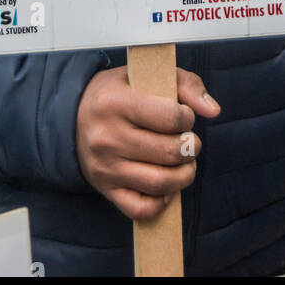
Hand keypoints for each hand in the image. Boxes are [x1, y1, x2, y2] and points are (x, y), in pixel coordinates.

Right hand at [76, 65, 219, 220]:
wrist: (72, 116)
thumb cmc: (118, 93)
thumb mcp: (146, 75)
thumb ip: (185, 84)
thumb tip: (212, 110)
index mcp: (115, 102)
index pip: (169, 117)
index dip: (187, 119)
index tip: (184, 117)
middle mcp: (107, 136)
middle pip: (168, 152)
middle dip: (191, 148)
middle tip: (190, 142)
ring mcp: (105, 166)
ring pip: (159, 183)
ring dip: (184, 175)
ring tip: (186, 164)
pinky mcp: (105, 189)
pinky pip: (141, 209)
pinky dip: (162, 202)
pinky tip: (166, 186)